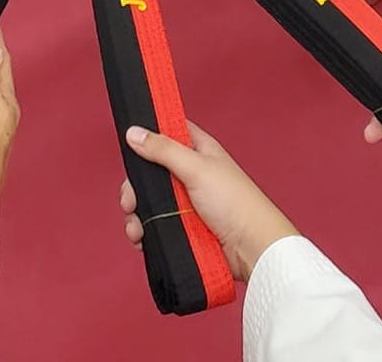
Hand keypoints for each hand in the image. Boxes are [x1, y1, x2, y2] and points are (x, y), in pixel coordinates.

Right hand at [120, 120, 295, 281]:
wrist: (252, 249)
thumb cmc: (235, 203)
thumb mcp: (197, 168)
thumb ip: (163, 150)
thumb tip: (134, 132)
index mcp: (197, 150)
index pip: (167, 133)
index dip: (148, 136)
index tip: (130, 146)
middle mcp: (189, 174)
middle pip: (149, 172)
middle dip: (135, 188)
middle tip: (130, 201)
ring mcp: (185, 202)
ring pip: (149, 202)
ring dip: (137, 215)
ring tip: (137, 230)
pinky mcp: (182, 227)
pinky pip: (155, 225)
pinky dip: (144, 232)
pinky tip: (142, 240)